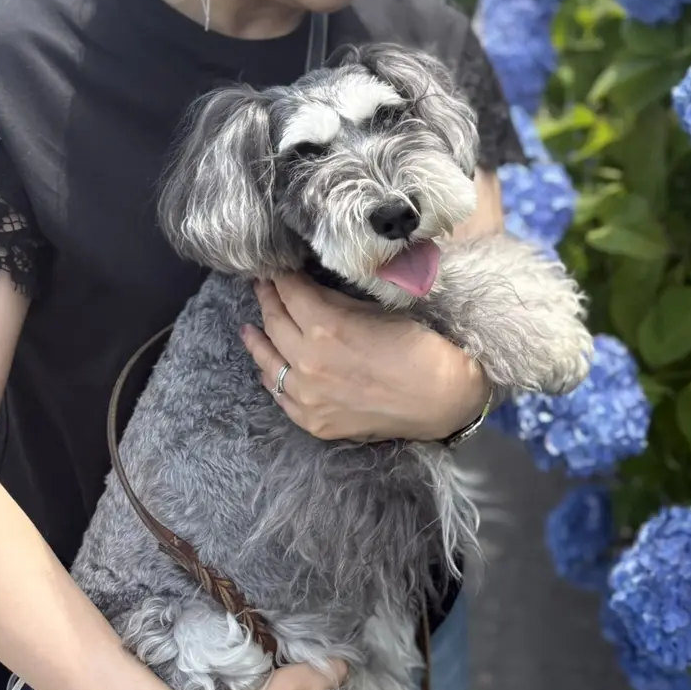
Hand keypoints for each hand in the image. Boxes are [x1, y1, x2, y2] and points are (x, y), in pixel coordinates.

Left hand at [241, 274, 489, 441]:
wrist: (441, 399)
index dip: (281, 277)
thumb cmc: (418, 347)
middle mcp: (307, 363)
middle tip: (262, 286)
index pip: (290, 293)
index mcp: (324, 327)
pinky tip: (269, 367)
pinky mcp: (313, 422)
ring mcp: (307, 397)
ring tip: (249, 326)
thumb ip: (337, 301)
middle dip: (267, 300)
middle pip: (274, 323)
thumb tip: (312, 289)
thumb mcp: (377, 311)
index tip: (276, 268)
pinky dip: (272, 376)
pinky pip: (280, 396)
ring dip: (258, 339)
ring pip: (269, 362)